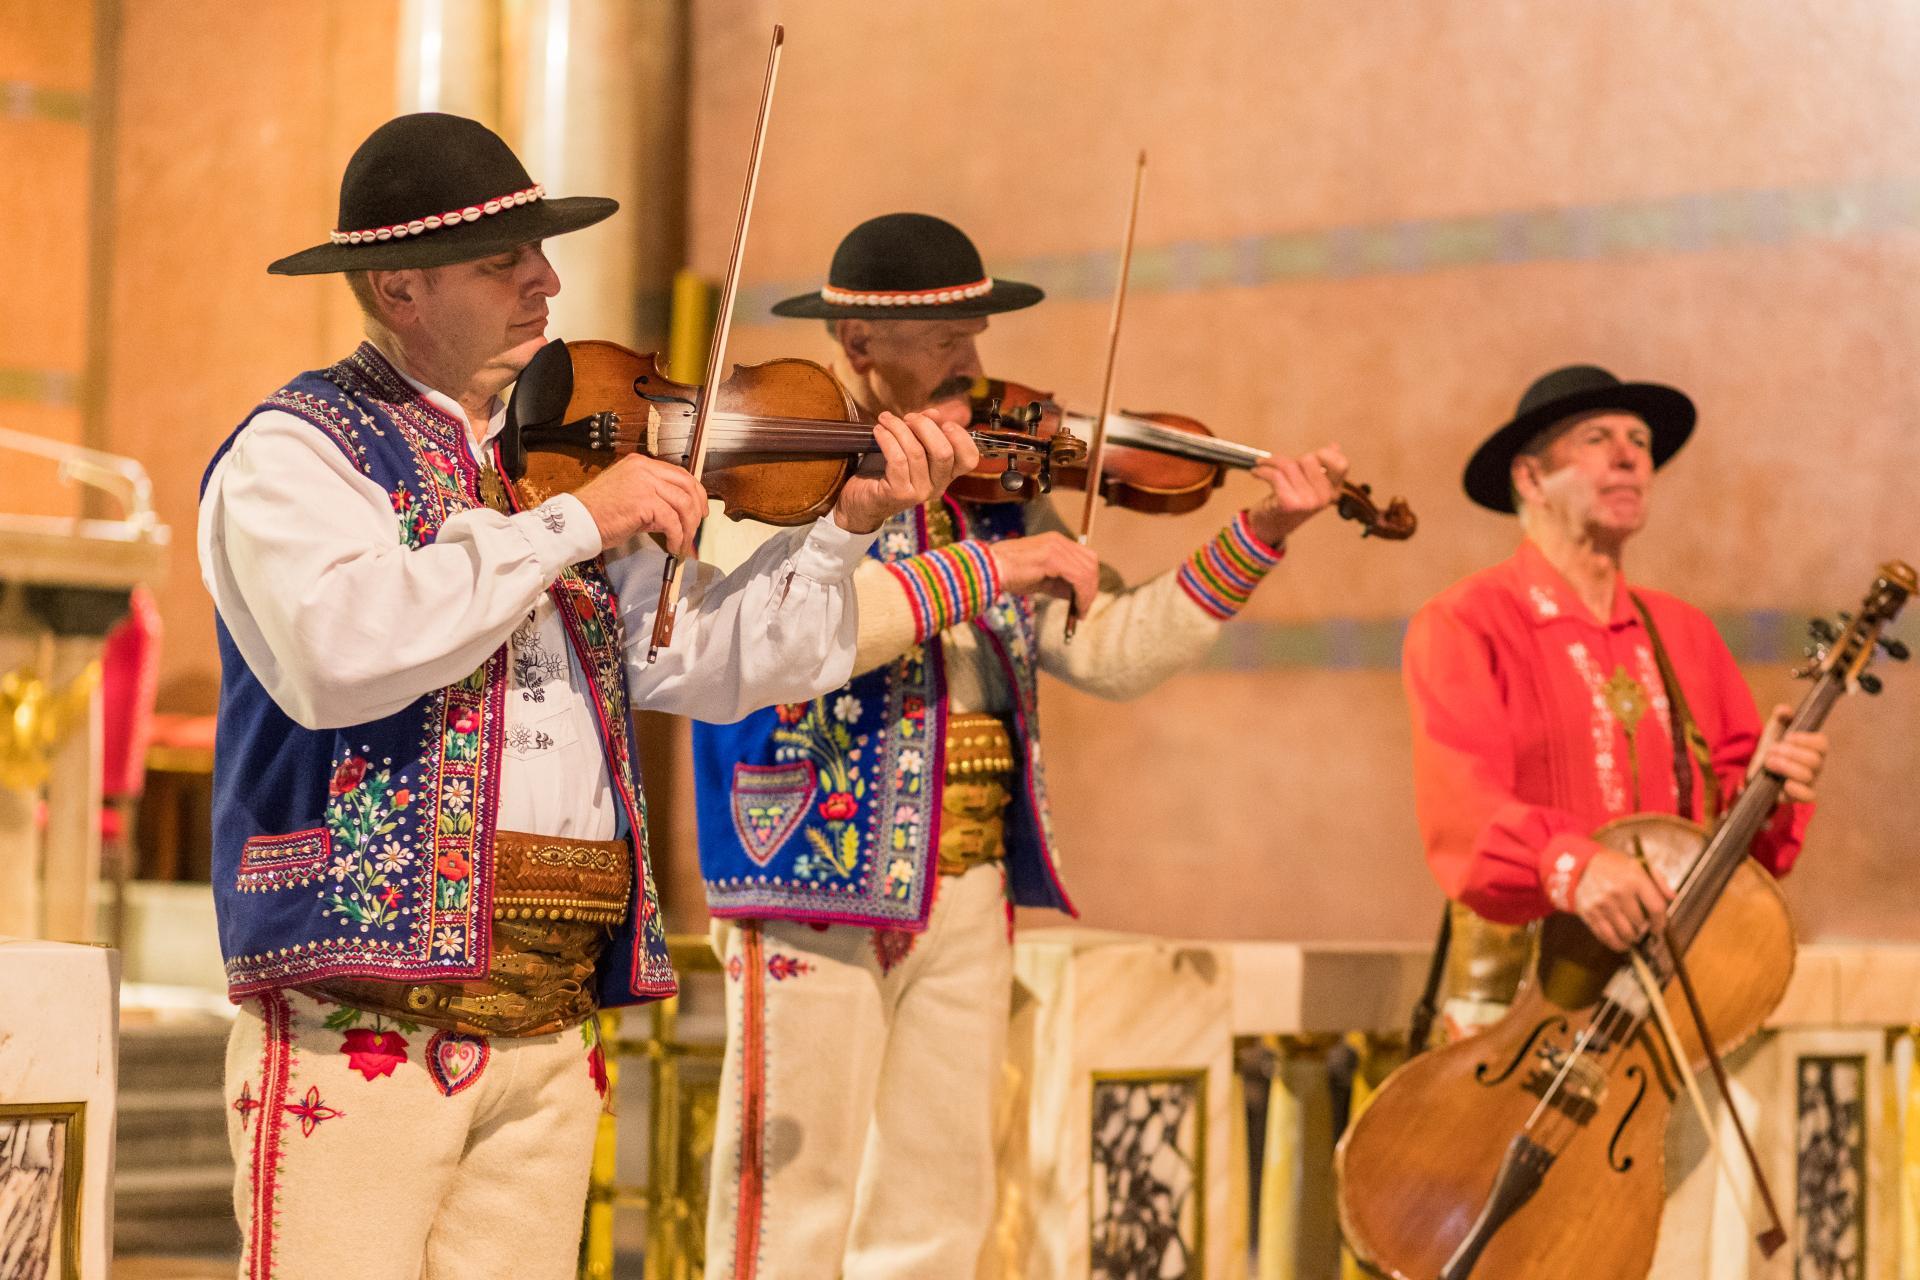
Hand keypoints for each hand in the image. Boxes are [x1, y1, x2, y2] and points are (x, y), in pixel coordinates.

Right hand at [571, 454, 708, 556]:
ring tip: (684, 542)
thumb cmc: (598, 513)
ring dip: (688, 527)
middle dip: (698, 508)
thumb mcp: (629, 496)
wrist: (577, 522)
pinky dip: (677, 536)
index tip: (700, 509)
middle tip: (698, 527)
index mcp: (640, 464)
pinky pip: (672, 521)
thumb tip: (676, 514)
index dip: (695, 492)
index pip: (679, 474)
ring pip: (683, 503)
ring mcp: (644, 483)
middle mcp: (644, 469)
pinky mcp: (644, 502)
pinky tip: (673, 546)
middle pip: (687, 485)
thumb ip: (653, 498)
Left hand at [832, 407, 980, 533]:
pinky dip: (887, 439)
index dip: (961, 437)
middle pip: (944, 452)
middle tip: (908, 417)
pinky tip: (878, 431)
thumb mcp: (909, 448)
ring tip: (885, 420)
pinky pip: (897, 459)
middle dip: (925, 426)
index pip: (969, 459)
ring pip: (917, 452)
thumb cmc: (886, 472)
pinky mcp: (899, 494)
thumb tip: (934, 413)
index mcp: (946, 475)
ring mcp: (919, 493)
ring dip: (899, 429)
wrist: (860, 502)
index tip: (943, 421)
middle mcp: (937, 487)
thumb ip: (924, 431)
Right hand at [988, 532, 1099, 616]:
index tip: (1084, 601)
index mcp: (1056, 542)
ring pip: (1087, 571)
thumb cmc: (1009, 575)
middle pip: (1090, 562)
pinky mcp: (1053, 558)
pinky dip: (1082, 595)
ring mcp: (1056, 547)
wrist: (989, 570)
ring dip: (1087, 594)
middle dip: (1091, 588)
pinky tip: (1077, 608)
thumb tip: (1075, 596)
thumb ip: (1058, 585)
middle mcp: (1059, 541)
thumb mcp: (1040, 580)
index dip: (1089, 580)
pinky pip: (1078, 578)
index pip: (1084, 558)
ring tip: (1080, 612)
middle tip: (1084, 609)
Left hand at [1246, 444, 1349, 545]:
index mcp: (1334, 490)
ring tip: (1262, 464)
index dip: (1325, 454)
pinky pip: (1275, 475)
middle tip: (1280, 467)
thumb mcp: (1310, 484)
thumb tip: (1334, 446)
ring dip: (1270, 462)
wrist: (1271, 526)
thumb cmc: (1290, 501)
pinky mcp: (1290, 503)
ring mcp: (1309, 502)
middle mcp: (1325, 498)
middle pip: (1309, 459)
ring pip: (1289, 465)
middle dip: (1292, 459)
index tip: (1308, 456)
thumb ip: (1322, 467)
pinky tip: (1256, 472)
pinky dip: (1262, 471)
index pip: (1341, 464)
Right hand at [1571, 847, 1672, 951]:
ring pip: (1625, 933)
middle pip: (1640, 923)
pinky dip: (1617, 944)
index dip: (1661, 922)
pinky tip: (1621, 942)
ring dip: (1632, 938)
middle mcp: (1618, 892)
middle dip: (1644, 929)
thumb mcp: (1638, 865)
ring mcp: (1602, 904)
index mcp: (1634, 879)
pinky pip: (1606, 937)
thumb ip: (1658, 881)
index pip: (1656, 908)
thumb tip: (1673, 898)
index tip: (1658, 928)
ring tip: (1633, 936)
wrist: (1581, 864)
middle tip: (1642, 929)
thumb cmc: (1614, 866)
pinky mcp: (1589, 913)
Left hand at [1759, 703, 1826, 804]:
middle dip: (1789, 753)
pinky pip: (1809, 797)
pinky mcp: (1799, 796)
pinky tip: (1783, 784)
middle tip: (1772, 750)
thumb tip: (1784, 709)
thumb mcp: (1774, 730)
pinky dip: (1797, 790)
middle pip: (1814, 760)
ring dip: (1785, 766)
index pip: (1822, 743)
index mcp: (1813, 749)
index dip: (1806, 740)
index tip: (1788, 737)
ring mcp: (1808, 781)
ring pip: (1807, 775)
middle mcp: (1815, 766)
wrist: (1757, 771)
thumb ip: (1780, 718)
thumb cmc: (1773, 749)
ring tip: (1769, 762)